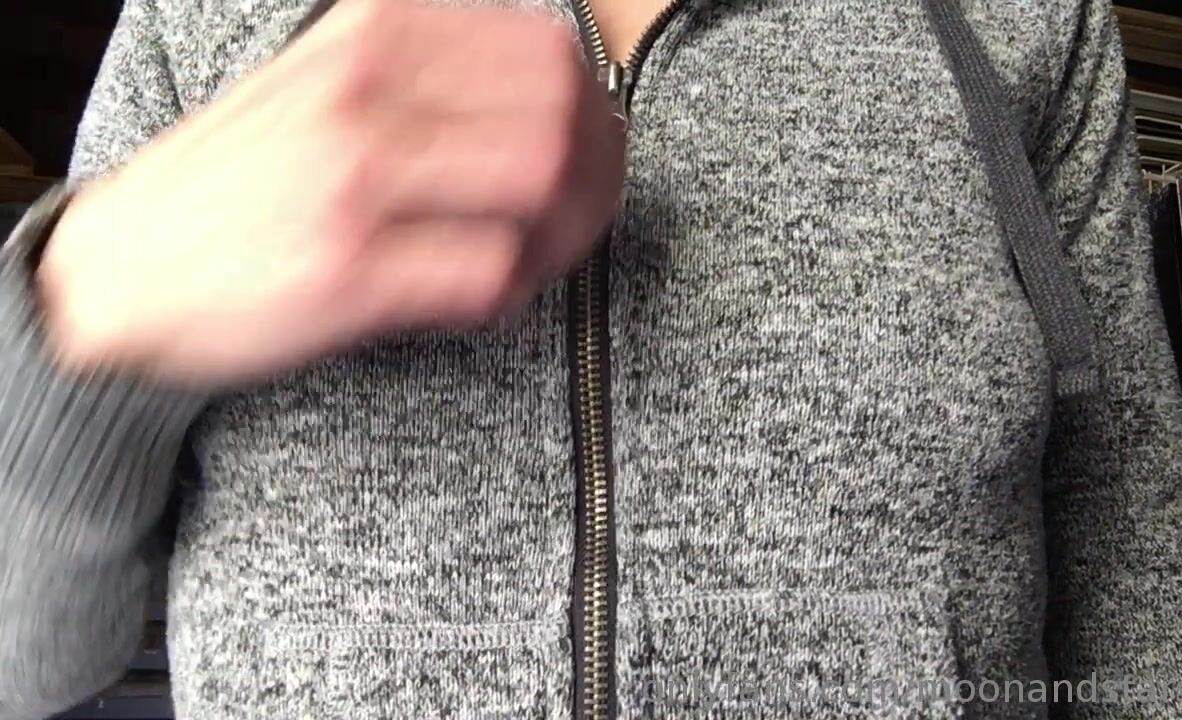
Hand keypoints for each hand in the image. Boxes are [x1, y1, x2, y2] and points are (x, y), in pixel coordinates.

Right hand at [37, 0, 623, 385]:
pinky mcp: (349, 267)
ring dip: (564, 236)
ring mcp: (357, 175)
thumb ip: (425, 68)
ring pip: (544, 187)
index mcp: (374, 29)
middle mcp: (368, 87)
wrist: (122, 268)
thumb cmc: (243, 178)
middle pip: (562, 118)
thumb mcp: (323, 77)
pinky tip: (484, 299)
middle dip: (596, 179)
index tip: (583, 159)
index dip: (590, 116)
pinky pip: (492, 274)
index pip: (547, 54)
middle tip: (578, 219)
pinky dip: (511, 293)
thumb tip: (554, 94)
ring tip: (534, 260)